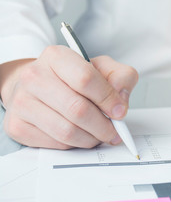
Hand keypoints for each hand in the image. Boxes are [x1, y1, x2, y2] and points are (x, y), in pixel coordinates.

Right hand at [0, 45, 137, 148]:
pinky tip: (80, 135)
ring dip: (91, 138)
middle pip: (77, 109)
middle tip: (114, 131)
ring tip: (99, 134)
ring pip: (67, 131)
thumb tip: (121, 101)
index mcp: (56, 57)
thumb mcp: (102, 68)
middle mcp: (34, 76)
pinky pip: (55, 144)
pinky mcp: (17, 125)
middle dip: (103, 126)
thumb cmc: (73, 79)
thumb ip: (120, 77)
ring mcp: (22, 102)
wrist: (38, 87)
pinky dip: (75, 144)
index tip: (120, 111)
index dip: (108, 99)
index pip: (86, 79)